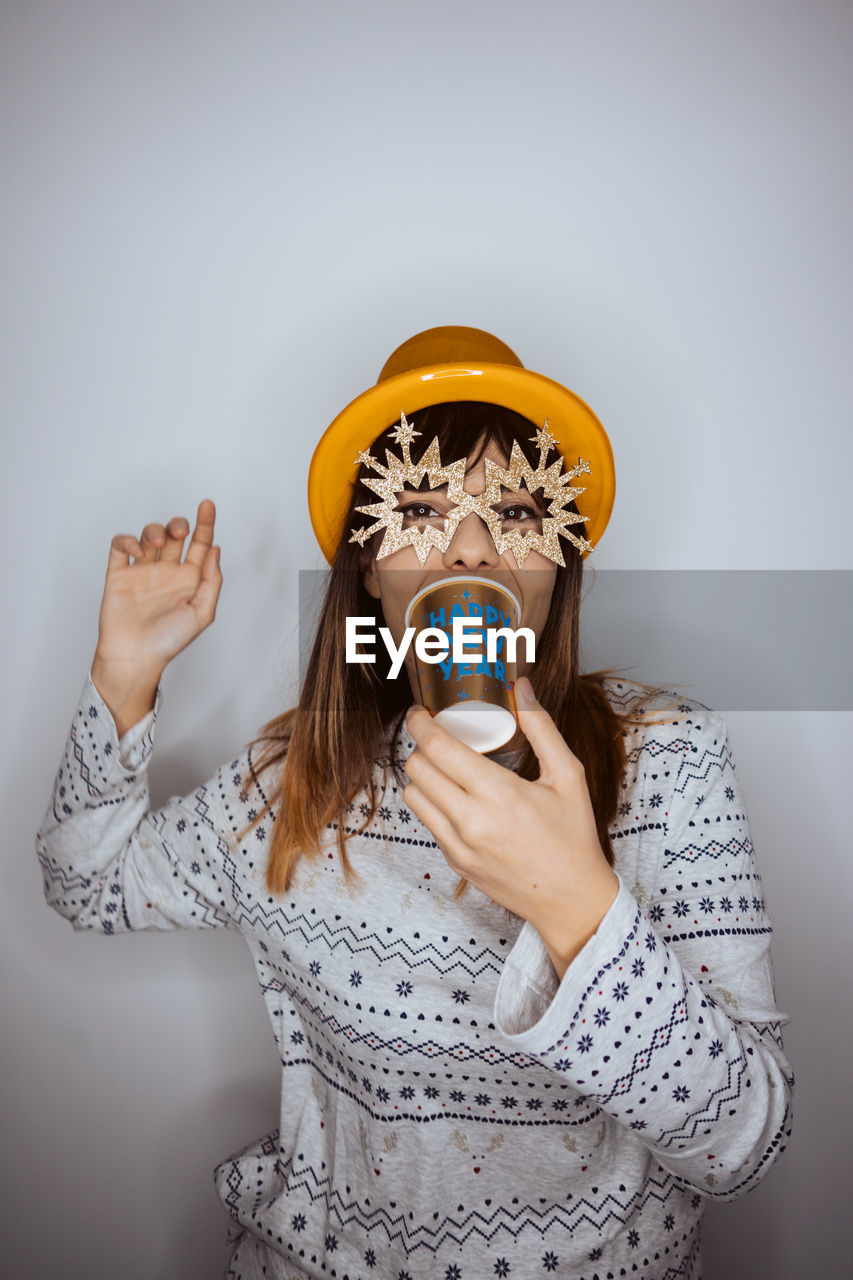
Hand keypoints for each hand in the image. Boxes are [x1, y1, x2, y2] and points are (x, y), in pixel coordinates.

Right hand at [90, 499, 221, 733]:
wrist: (135, 656)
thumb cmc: (169, 640)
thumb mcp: (202, 613)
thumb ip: (212, 581)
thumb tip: (216, 549)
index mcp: (189, 579)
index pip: (200, 544)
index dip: (205, 523)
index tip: (208, 504)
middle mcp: (167, 572)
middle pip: (175, 534)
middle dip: (179, 524)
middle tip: (180, 531)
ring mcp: (142, 571)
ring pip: (149, 535)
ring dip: (155, 531)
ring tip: (159, 546)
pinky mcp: (119, 573)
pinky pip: (121, 545)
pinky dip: (128, 540)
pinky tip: (137, 552)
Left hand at [403, 677, 618, 978]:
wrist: (571, 900)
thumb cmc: (573, 836)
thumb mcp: (568, 776)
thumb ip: (542, 727)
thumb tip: (522, 686)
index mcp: (498, 793)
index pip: (438, 748)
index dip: (420, 723)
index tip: (420, 711)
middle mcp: (471, 820)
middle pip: (416, 768)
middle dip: (420, 745)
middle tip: (436, 735)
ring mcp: (458, 844)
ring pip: (413, 796)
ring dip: (421, 775)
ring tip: (444, 766)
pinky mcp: (454, 861)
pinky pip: (427, 821)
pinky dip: (433, 802)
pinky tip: (455, 796)